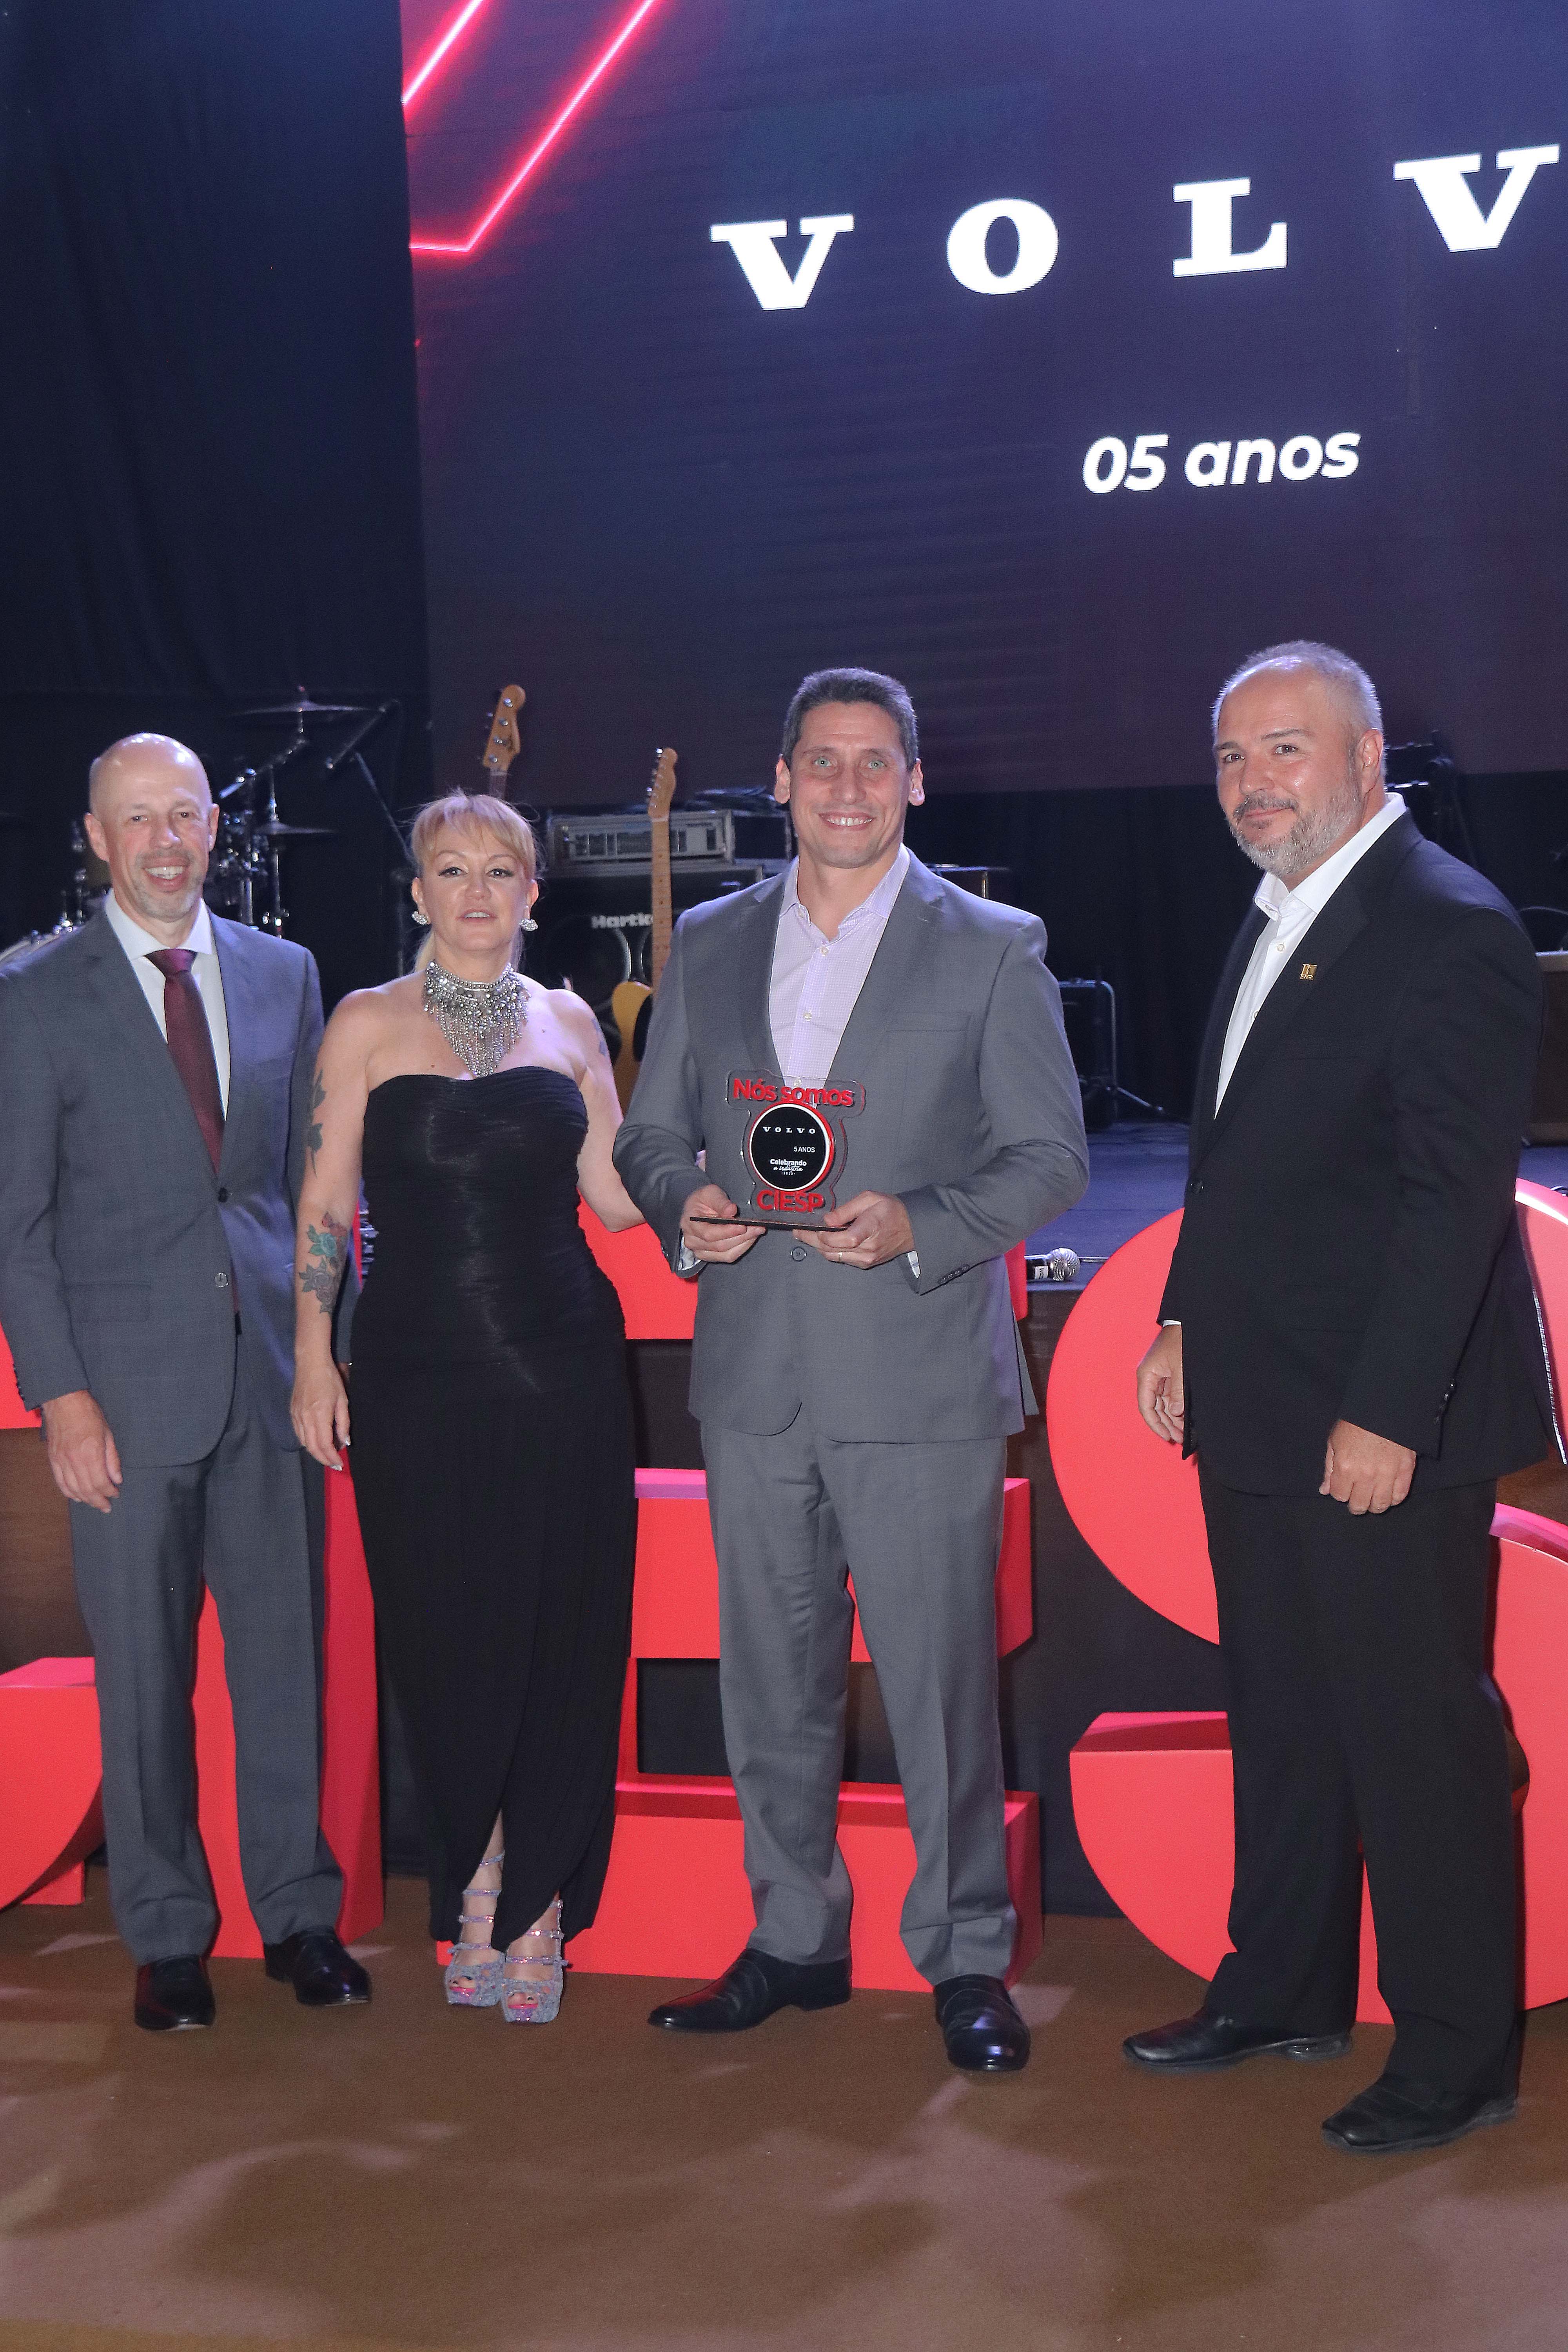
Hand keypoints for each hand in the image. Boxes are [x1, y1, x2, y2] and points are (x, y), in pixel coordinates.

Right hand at [42, 1389, 121, 1511]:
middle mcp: (74, 1460)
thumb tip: (117, 1479)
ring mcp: (61, 1460)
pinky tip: (76, 1497)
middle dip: (98, 1501)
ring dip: (85, 1499)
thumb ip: (112, 1459)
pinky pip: (60, 1481)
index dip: (109, 1492)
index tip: (115, 1494)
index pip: (101, 1482)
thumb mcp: (108, 1433)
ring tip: (94, 1504)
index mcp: (91, 1453)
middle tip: (106, 1507)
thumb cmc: (88, 1414)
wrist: (63, 1401)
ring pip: (73, 1488)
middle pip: (87, 1489)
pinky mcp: (53, 1459)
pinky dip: (68, 1492)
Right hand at [292, 1359, 350, 1470]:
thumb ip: (343, 1423)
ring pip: (304, 1442)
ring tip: (327, 1455)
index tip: (339, 1463)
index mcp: (319, 1415)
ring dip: (315, 1452)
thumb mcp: (342, 1401)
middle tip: (334, 1464)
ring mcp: (296, 1416)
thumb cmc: (329, 1379)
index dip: (331, 1457)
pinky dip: (308, 1442)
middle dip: (323, 1459)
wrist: (310, 1363)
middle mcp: (305, 1418)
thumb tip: (344, 1442)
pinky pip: (299, 1434)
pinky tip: (317, 1442)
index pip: (324, 1444)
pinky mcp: (292, 1413)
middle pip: (312, 1447)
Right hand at [679, 1182, 764, 1264]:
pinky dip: (741, 1248)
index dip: (728, 1232)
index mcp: (690, 1223)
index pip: (709, 1234)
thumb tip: (731, 1210)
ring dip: (744, 1243)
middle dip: (742, 1236)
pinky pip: (728, 1256)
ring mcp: (700, 1250)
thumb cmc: (703, 1200)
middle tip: (757, 1227)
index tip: (743, 1226)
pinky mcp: (709, 1255)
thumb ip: (720, 1201)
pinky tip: (749, 1238)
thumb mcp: (710, 1192)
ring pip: (726, 1253)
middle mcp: (692, 1240)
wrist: (698, 1208)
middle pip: (720, 1245)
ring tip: (756, 1232)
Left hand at [799, 1191, 914, 1269]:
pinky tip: (824, 1241)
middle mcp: (866, 1249)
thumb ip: (846, 1210)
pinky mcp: (865, 1263)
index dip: (821, 1234)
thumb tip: (827, 1220)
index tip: (808, 1226)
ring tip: (805, 1236)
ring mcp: (866, 1259)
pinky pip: (841, 1259)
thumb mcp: (869, 1199)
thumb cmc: (891, 1210)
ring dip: (818, 1247)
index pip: (839, 1239)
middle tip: (797, 1232)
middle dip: (811, 1240)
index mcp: (868, 1230)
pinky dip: (830, 1250)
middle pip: (830, 1249)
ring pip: (833, 1256)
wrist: (911, 1227)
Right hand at [1135, 1326, 1184, 1443]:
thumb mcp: (1181, 1368)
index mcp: (1147, 1376)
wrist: (1185, 1322)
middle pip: (1154, 1408)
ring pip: (1162, 1404)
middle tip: (1179, 1438)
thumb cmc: (1180, 1341)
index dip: (1155, 1423)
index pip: (1146, 1406)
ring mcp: (1158, 1377)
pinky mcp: (1167, 1375)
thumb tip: (1175, 1413)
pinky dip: (1175, 1407)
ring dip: (1171, 1418)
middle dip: (1166, 1424)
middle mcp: (1149, 1378)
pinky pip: (1169, 1396)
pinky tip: (1183, 1417)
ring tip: (1183, 1432)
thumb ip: (1177, 1392)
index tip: (1166, 1435)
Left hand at [1320, 1419, 1415, 1513]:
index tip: (1343, 1488)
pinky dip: (1393, 1499)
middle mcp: (1365, 1475)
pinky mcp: (1405, 1471)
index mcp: (1345, 1466)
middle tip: (1357, 1500)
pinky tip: (1388, 1495)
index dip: (1340, 1493)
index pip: (1339, 1495)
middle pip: (1359, 1505)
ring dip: (1374, 1506)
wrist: (1384, 1408)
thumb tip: (1324, 1490)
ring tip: (1372, 1501)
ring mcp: (1387, 1474)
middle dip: (1355, 1505)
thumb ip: (1329, 1468)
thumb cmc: (1356, 1423)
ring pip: (1380, 1505)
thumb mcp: (1334, 1441)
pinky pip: (1399, 1496)